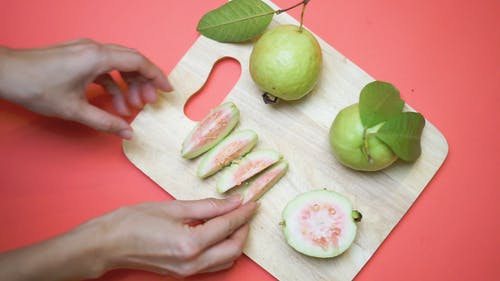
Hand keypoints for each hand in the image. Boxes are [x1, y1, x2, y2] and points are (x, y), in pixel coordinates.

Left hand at [0, 39, 172, 138]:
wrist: (6, 74)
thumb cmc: (37, 88)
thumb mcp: (75, 110)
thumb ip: (106, 122)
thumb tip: (129, 133)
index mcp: (97, 57)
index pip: (138, 62)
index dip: (156, 76)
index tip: (167, 90)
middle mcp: (94, 49)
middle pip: (131, 61)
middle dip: (143, 83)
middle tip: (149, 104)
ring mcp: (85, 51)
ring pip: (118, 64)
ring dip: (128, 85)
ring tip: (131, 108)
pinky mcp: (78, 56)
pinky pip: (104, 67)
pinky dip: (112, 83)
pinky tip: (114, 102)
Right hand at [0, 196, 257, 279]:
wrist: (108, 244)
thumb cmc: (134, 221)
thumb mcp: (174, 207)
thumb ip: (208, 206)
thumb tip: (233, 201)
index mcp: (191, 244)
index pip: (228, 226)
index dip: (244, 212)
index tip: (253, 201)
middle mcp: (193, 263)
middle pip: (234, 248)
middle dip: (244, 228)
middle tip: (246, 210)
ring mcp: (188, 272)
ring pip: (226, 260)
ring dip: (236, 241)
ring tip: (235, 220)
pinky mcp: (184, 274)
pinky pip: (213, 265)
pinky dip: (222, 250)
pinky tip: (218, 234)